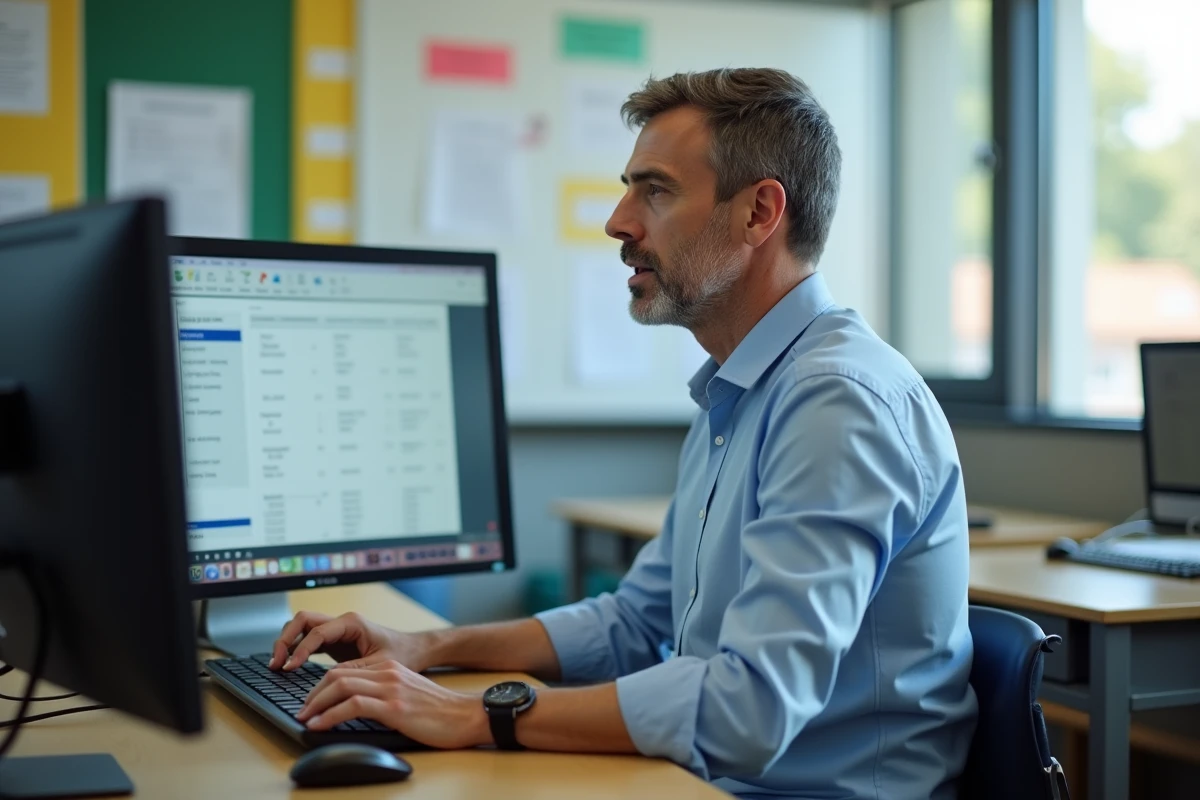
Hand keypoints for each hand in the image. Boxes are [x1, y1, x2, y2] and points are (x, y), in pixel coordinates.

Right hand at [270, 611, 432, 671]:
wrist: (414, 651)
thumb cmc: (401, 654)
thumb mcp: (377, 666)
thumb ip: (352, 671)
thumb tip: (327, 681)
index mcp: (352, 623)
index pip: (316, 632)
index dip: (300, 649)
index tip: (289, 668)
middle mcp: (341, 623)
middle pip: (302, 620)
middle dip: (285, 639)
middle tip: (276, 663)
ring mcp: (336, 631)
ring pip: (301, 628)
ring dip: (287, 643)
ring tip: (277, 666)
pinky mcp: (334, 642)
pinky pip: (308, 640)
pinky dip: (296, 650)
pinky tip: (289, 667)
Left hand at [297, 661, 489, 749]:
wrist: (467, 716)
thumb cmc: (441, 714)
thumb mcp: (408, 697)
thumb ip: (384, 696)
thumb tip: (356, 710)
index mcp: (390, 669)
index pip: (346, 670)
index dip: (322, 685)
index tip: (311, 702)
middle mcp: (388, 673)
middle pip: (338, 675)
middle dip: (314, 693)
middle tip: (302, 710)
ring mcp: (390, 688)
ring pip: (340, 686)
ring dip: (316, 703)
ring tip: (304, 718)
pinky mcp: (394, 706)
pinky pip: (351, 705)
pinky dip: (329, 715)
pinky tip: (319, 725)